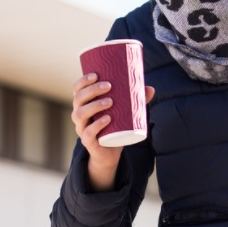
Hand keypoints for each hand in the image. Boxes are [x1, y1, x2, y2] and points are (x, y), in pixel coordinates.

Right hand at [71, 74, 154, 190]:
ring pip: (80, 114)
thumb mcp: (124, 112)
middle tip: (109, 86)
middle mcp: (79, 114)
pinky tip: (107, 119)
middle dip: (92, 90)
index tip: (96, 74)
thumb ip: (135, 101)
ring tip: (110, 102)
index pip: (77, 89)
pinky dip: (97, 125)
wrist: (110, 152)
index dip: (83, 81)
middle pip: (78, 99)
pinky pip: (88, 132)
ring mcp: (81, 128)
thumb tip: (151, 89)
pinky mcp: (88, 141)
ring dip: (94, 105)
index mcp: (84, 104)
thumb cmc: (115, 126)